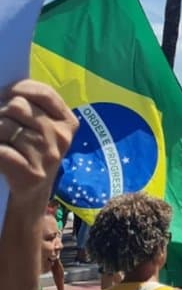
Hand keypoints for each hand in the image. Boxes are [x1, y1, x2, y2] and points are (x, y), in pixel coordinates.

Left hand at [0, 80, 77, 206]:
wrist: (30, 200)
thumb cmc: (30, 156)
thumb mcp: (40, 131)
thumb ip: (31, 109)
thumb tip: (3, 93)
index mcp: (67, 122)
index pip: (43, 93)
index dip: (18, 89)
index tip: (3, 95)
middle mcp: (61, 137)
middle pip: (18, 106)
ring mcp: (47, 156)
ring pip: (5, 126)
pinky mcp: (31, 174)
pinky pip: (0, 150)